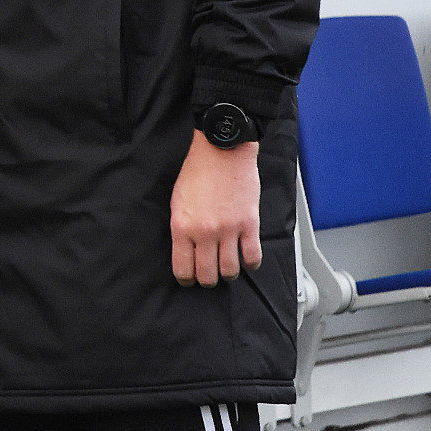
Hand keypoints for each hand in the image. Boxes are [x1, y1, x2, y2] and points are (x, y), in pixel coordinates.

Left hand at [169, 132, 261, 287]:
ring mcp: (229, 230)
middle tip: (209, 274)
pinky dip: (250, 263)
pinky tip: (247, 259)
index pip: (183, 268)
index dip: (186, 278)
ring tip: (227, 267)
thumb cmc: (198, 170)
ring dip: (228, 273)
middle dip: (207, 279)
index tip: (189, 278)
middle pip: (208, 275)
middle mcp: (205, 232)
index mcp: (182, 227)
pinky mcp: (249, 224)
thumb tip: (185, 248)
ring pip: (230, 271)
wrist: (222, 150)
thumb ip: (181, 227)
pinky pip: (252, 257)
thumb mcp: (177, 201)